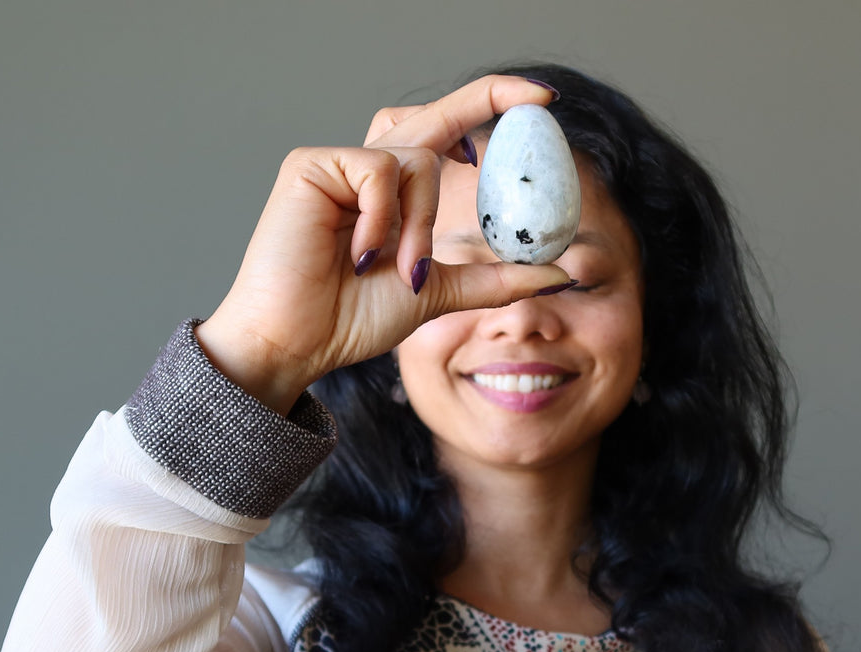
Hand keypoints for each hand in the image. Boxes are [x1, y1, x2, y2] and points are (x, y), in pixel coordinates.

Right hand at [195, 76, 569, 413]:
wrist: (299, 343)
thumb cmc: (352, 318)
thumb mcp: (440, 294)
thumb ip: (496, 279)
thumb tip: (561, 271)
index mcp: (397, 194)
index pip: (447, 135)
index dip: (489, 109)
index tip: (542, 101)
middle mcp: (371, 170)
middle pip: (436, 116)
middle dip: (489, 99)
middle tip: (543, 99)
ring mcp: (340, 164)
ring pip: (418, 159)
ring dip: (423, 223)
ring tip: (403, 272)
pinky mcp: (312, 165)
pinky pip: (378, 169)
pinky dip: (385, 216)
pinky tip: (362, 253)